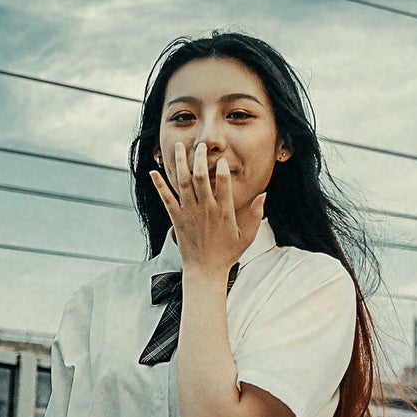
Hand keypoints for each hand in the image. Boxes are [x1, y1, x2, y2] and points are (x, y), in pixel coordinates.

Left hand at [149, 141, 263, 281]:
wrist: (205, 271)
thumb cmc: (227, 254)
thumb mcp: (247, 236)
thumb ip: (255, 214)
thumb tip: (264, 194)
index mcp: (224, 211)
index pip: (223, 182)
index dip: (222, 167)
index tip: (221, 158)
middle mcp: (206, 209)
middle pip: (201, 177)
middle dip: (200, 158)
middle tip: (201, 146)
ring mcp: (190, 214)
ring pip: (183, 183)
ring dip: (181, 163)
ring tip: (180, 146)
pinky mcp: (177, 220)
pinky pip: (167, 199)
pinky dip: (159, 185)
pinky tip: (153, 172)